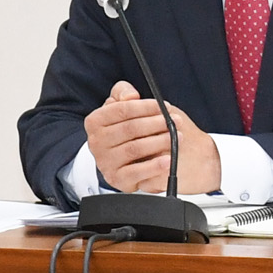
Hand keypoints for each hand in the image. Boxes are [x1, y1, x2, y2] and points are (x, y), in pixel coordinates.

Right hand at [83, 81, 221, 194]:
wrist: (126, 160)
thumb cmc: (127, 130)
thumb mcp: (121, 107)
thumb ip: (123, 93)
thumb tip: (130, 96)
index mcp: (95, 122)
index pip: (122, 109)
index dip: (146, 107)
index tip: (166, 106)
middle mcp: (96, 142)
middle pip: (130, 128)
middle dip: (157, 123)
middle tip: (177, 121)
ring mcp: (105, 162)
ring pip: (135, 149)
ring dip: (160, 142)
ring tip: (178, 137)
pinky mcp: (116, 180)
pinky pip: (136, 172)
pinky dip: (154, 166)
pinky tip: (169, 160)